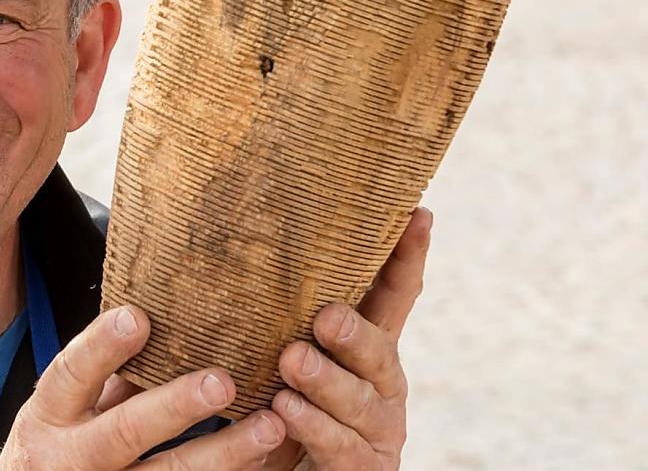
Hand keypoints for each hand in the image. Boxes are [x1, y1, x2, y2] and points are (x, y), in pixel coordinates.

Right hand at [0, 305, 285, 469]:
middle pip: (125, 431)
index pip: (71, 374)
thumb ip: (105, 376)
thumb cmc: (59, 445)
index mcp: (49, 415)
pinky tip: (264, 459)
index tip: (138, 317)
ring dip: (223, 452)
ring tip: (269, 426)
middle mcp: (71, 456)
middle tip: (223, 382)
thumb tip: (156, 318)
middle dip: (176, 406)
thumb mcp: (66, 411)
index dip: (101, 347)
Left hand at [261, 206, 433, 470]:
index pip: (394, 298)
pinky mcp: (362, 466)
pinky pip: (339, 445)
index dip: (407, 258)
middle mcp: (381, 385)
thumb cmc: (279, 408)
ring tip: (292, 361)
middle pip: (380, 352)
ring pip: (360, 401)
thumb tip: (241, 244)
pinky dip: (313, 426)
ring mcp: (376, 429)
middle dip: (355, 333)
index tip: (417, 213)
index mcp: (366, 350)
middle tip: (325, 317)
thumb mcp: (279, 357)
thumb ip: (280, 315)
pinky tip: (285, 408)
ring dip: (327, 381)